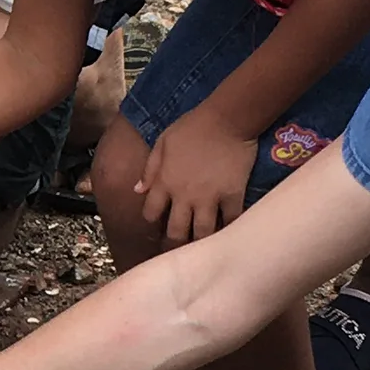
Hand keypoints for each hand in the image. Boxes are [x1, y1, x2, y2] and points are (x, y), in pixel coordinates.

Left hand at [135, 105, 255, 242]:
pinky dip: (228, 230)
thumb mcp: (163, 141)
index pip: (150, 213)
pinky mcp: (232, 196)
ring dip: (200, 243)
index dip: (152, 222)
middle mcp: (184, 195)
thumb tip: (137, 190)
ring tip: (201, 247)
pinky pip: (230, 222)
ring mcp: (209, 198)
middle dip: (173, 244)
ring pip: (202, 233)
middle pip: (175, 232)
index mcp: (165, 182)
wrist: (228, 119)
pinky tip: (227, 234)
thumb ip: (150, 168)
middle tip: (177, 249)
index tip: (158, 224)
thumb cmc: (194, 126)